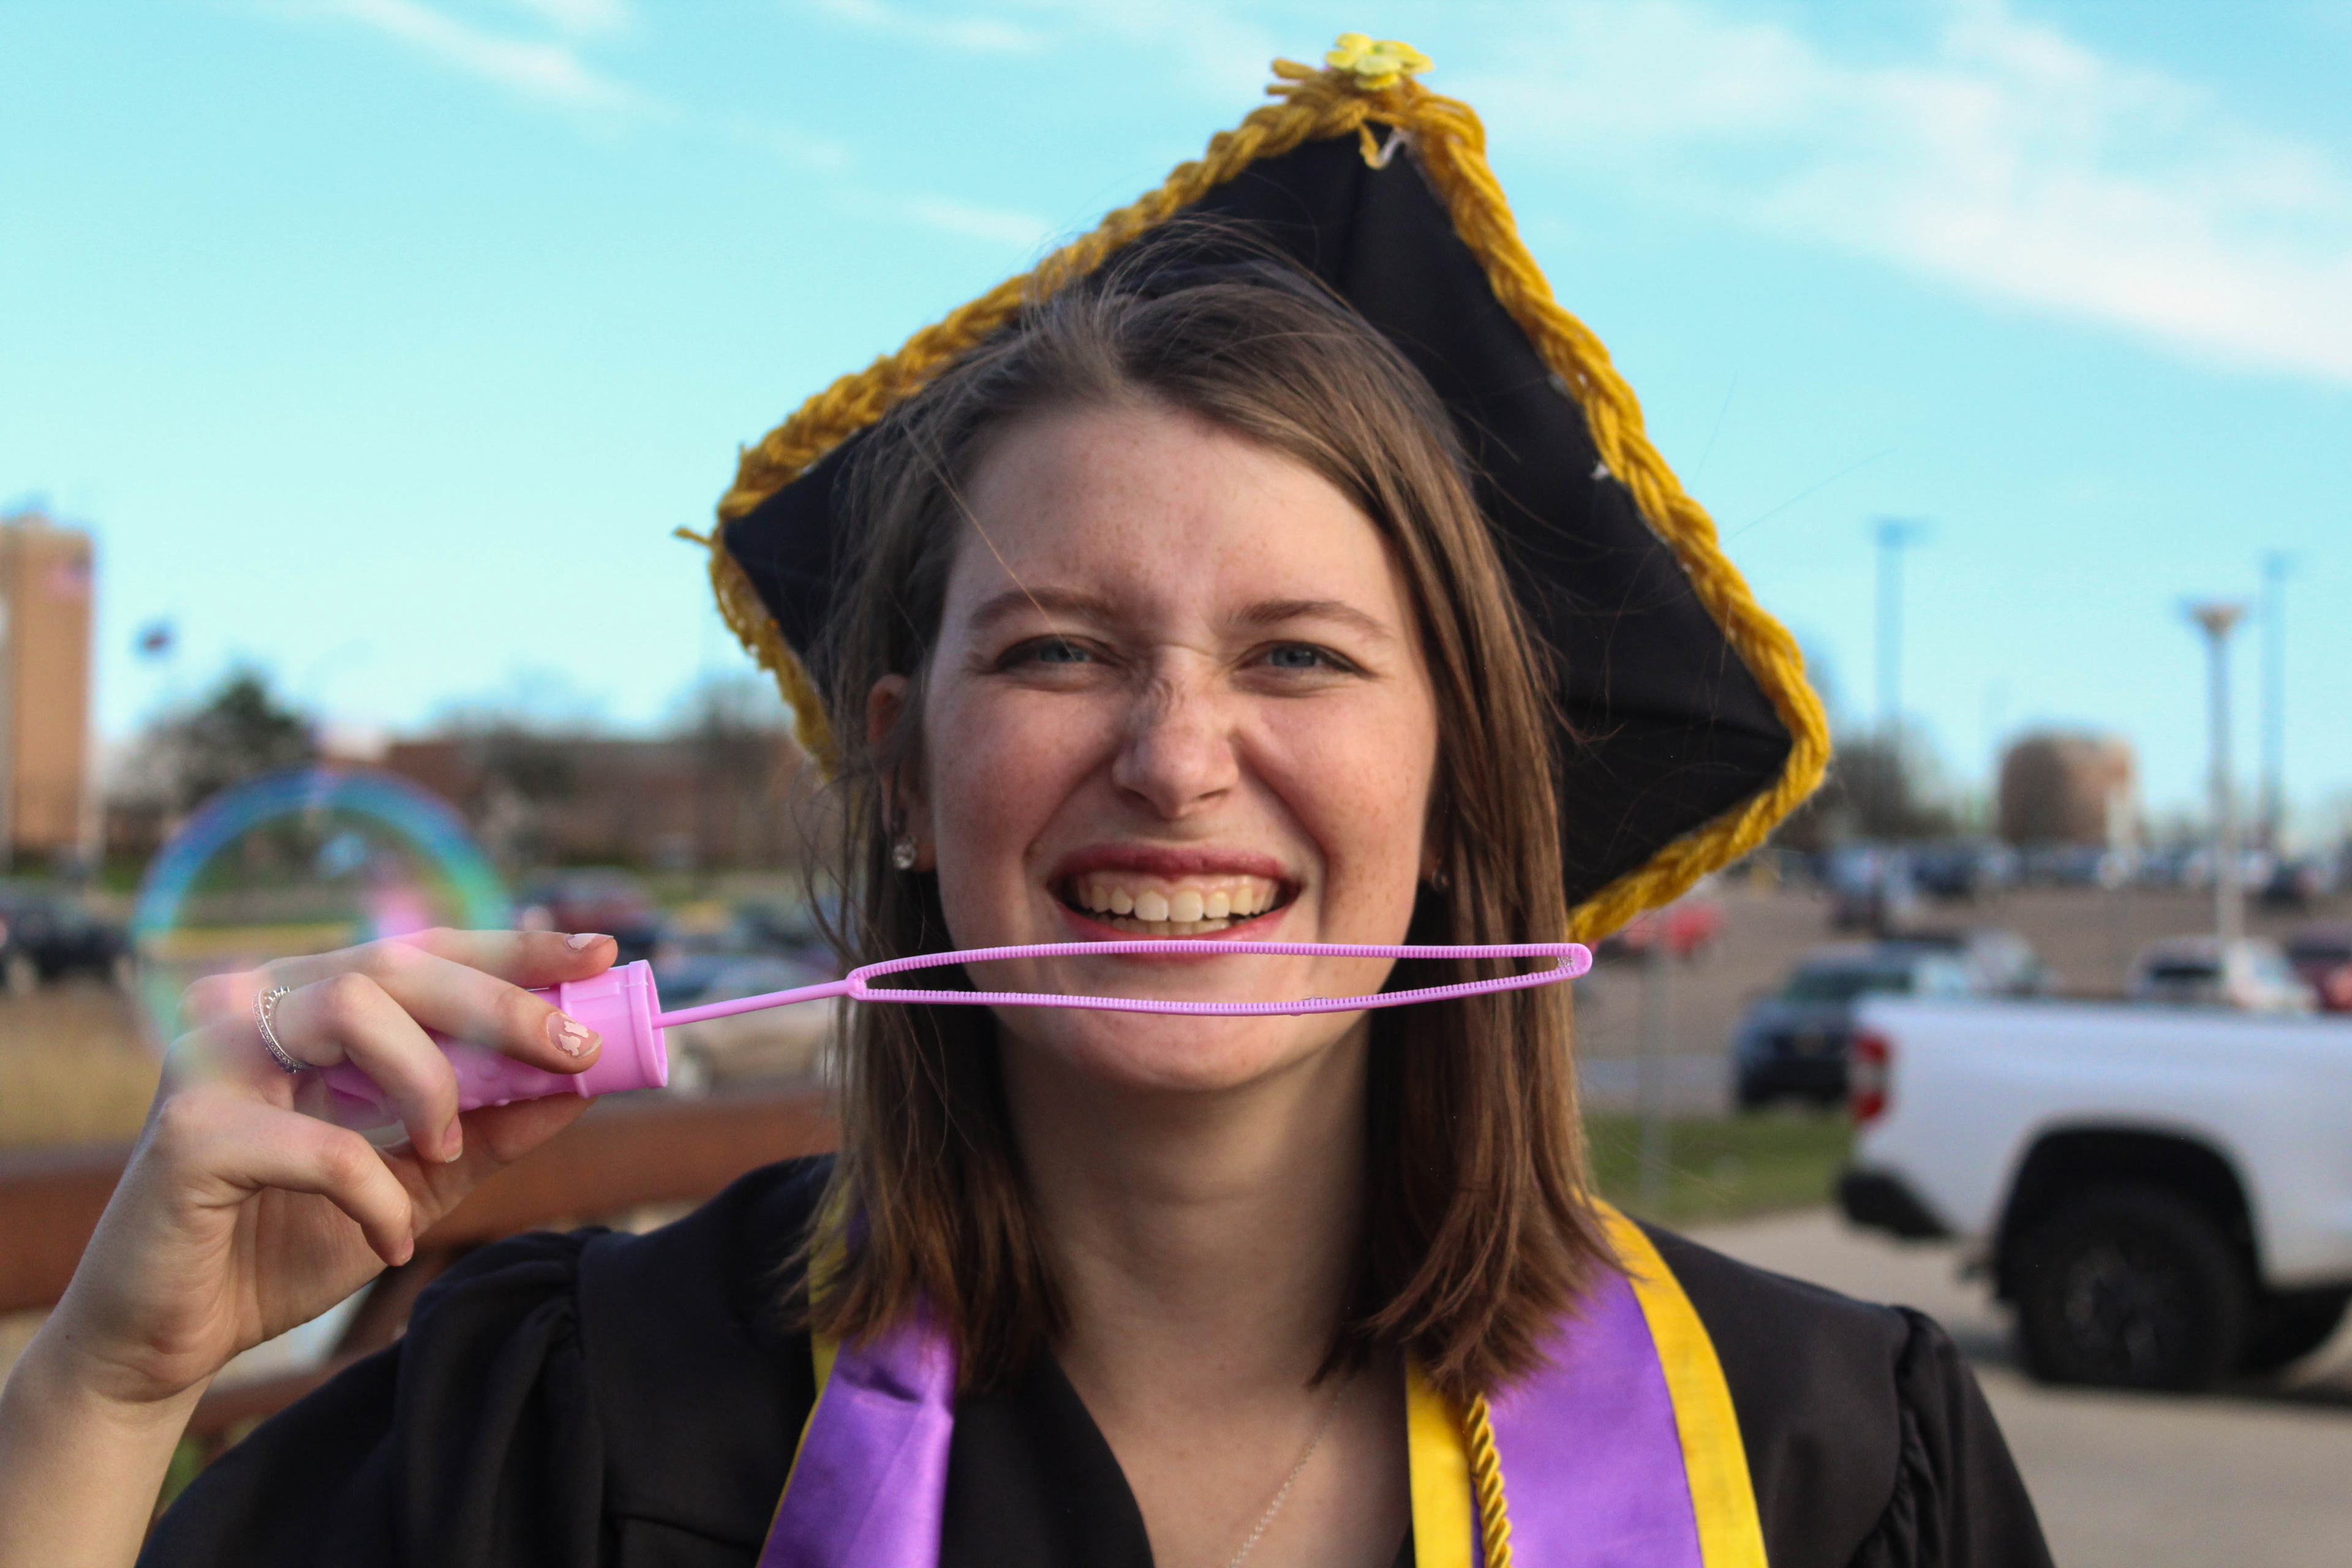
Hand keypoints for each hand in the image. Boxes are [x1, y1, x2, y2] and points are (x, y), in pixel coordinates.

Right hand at [45, 928, 615, 1408]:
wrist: (169, 1339)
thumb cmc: (281, 1244)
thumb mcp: (414, 1180)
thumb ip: (490, 1129)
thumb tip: (583, 1084)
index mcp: (302, 1001)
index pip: (422, 950)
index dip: (514, 947)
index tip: (602, 952)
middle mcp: (249, 1006)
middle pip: (398, 964)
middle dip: (504, 1004)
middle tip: (578, 1051)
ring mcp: (210, 1058)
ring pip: (355, 1010)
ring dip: (431, 1082)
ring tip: (444, 1151)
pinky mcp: (188, 1131)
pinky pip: (320, 1143)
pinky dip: (375, 1193)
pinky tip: (390, 1238)